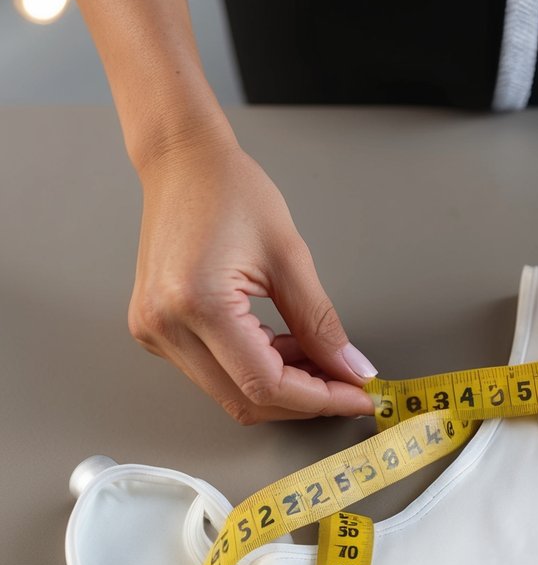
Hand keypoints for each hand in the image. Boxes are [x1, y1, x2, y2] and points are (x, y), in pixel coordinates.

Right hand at [128, 132, 376, 422]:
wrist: (181, 164)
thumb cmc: (228, 191)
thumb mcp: (290, 257)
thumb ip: (321, 323)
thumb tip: (351, 370)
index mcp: (198, 303)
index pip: (265, 383)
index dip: (318, 398)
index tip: (357, 396)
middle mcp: (165, 326)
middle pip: (245, 400)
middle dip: (303, 399)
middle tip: (346, 383)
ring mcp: (153, 332)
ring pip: (230, 393)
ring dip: (281, 386)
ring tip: (314, 354)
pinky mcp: (154, 331)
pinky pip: (213, 373)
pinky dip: (254, 370)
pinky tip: (281, 345)